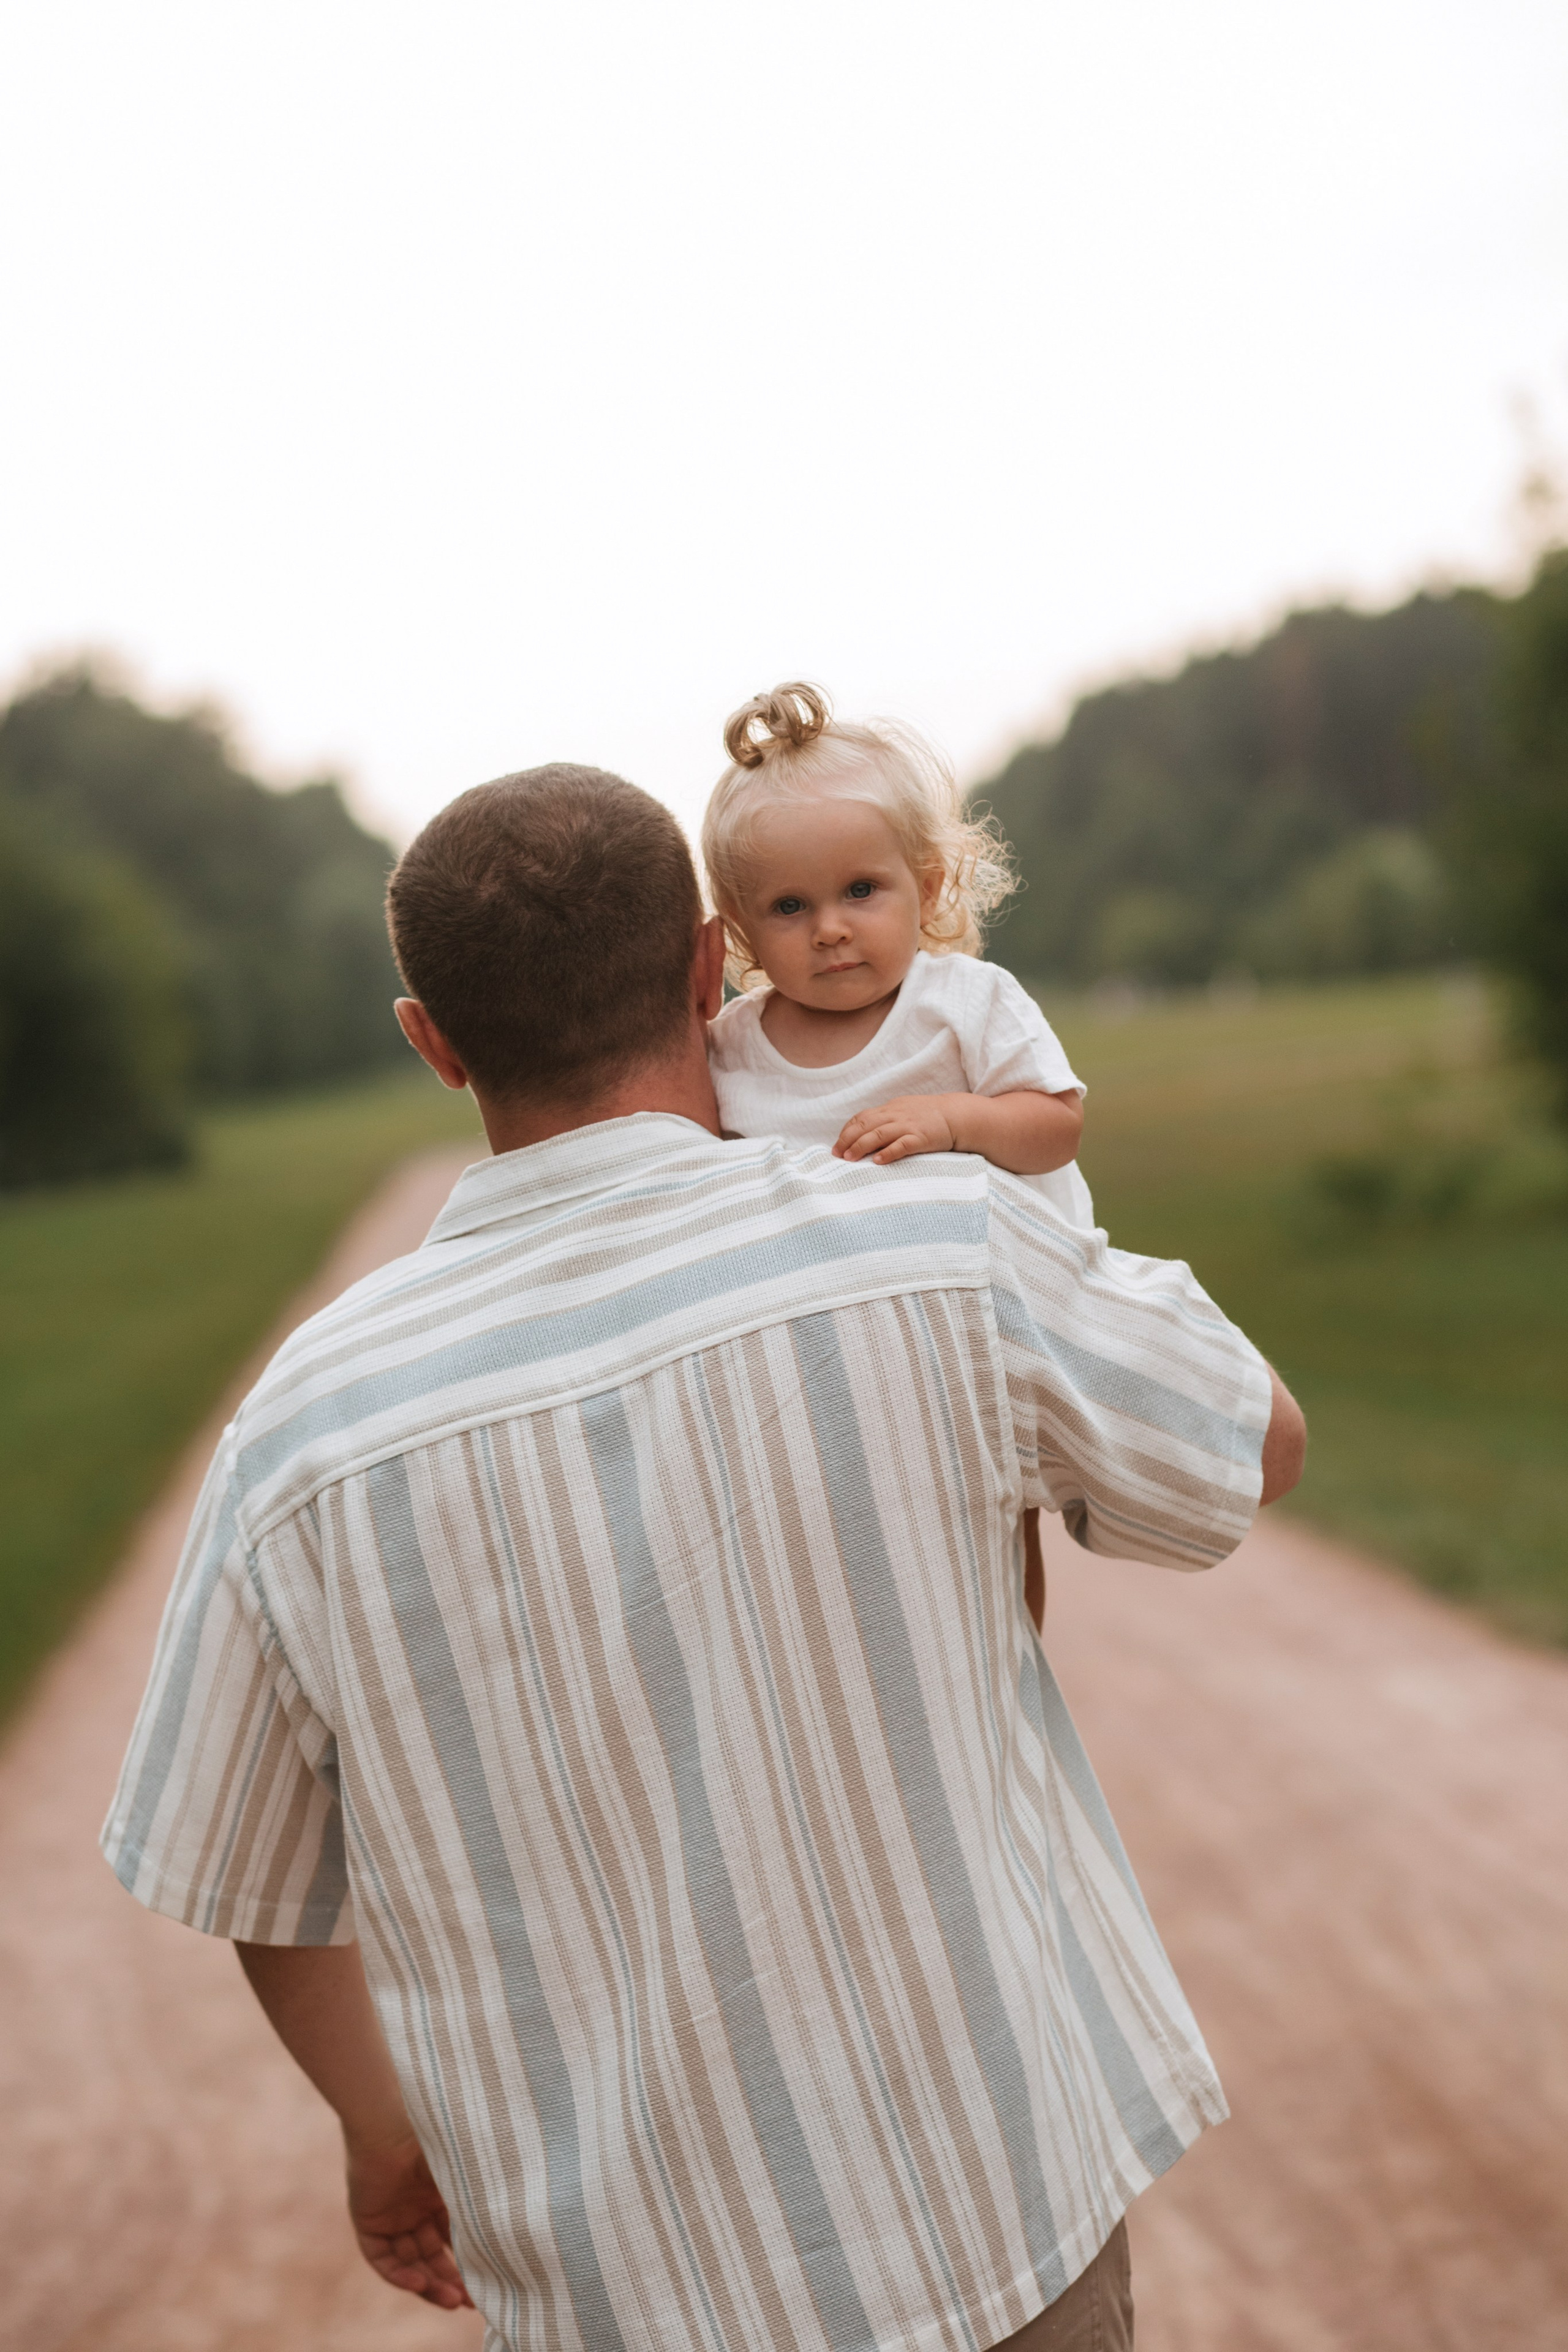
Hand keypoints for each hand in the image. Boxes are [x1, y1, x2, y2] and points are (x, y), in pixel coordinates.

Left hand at [346, 2129, 474, 2309]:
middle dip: (451, 2281)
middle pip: (432, 2256)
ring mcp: (392, 2215)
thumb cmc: (435, 2142)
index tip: (489, 2283)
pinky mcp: (367, 2221)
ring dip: (428, 2284)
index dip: (469, 2261)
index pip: (454, 2237)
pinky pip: (381, 2258)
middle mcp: (416, 2207)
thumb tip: (518, 2229)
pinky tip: (418, 2283)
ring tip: (451, 2301)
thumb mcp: (465, 2177)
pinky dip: (398, 2274)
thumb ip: (483, 2202)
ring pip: (410, 2262)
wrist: (392, 2124)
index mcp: (440, 2193)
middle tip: (471, 2303)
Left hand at [834, 1095, 958, 1163]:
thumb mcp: (904, 1111)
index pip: (861, 1117)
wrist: (957, 1115)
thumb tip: (866, 1133)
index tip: (837, 1145)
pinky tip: (878, 1161)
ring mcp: (908, 1126)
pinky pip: (902, 1145)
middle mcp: (896, 1115)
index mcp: (890, 1108)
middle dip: (848, 1139)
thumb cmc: (929, 1116)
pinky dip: (888, 1152)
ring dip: (861, 1146)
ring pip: (879, 1134)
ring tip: (850, 1159)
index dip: (847, 1131)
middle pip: (865, 1125)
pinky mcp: (921, 1138)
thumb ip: (886, 1119)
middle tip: (837, 1155)